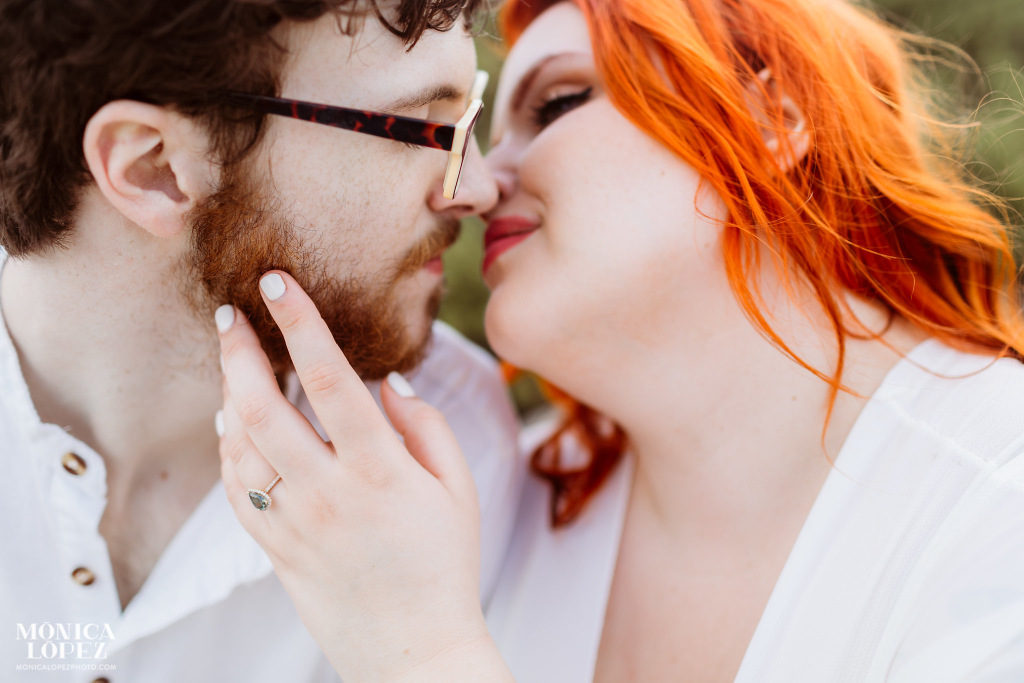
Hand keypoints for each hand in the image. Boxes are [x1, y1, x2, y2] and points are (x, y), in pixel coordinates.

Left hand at [215, 271, 510, 680]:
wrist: (413, 649)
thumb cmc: (444, 565)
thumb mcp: (459, 490)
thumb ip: (427, 426)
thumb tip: (388, 381)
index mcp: (380, 470)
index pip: (328, 378)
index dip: (299, 322)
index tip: (277, 283)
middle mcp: (328, 492)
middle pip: (263, 405)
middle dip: (239, 350)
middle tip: (228, 315)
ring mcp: (294, 523)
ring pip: (238, 445)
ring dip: (228, 395)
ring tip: (234, 362)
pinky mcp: (275, 549)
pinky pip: (234, 489)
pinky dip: (226, 448)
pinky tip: (233, 424)